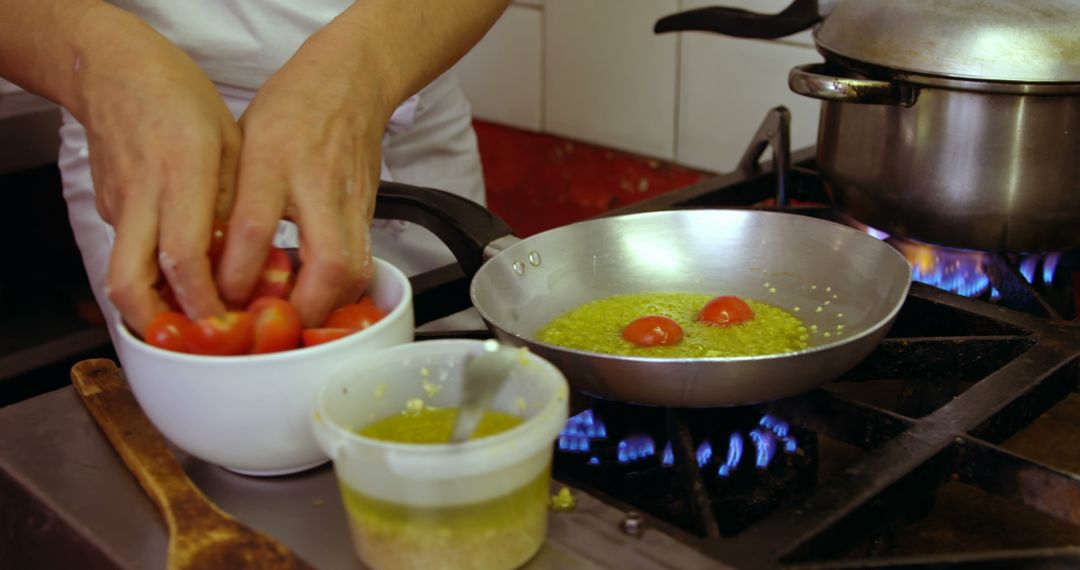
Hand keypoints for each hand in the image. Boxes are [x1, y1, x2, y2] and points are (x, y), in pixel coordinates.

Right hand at [75, 18, 241, 334]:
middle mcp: (145, 196)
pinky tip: (181, 284)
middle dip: (163, 323)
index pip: (185, 255)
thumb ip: (238, 200)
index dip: (204, 299)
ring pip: (121, 275)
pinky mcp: (108, 208)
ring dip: (151, 311)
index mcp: (183, 175)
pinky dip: (150, 277)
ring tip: (188, 328)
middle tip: (196, 344)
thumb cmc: (182, 101)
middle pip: (133, 281)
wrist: (118, 72)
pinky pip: (127, 253)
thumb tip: (257, 259)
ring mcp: (120, 205)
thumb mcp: (231, 142)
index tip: (228, 323)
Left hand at [216, 33, 389, 326]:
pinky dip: (342, 291)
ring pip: (354, 270)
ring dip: (328, 307)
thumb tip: (208, 254)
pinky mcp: (369, 212)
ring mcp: (350, 201)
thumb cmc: (291, 108)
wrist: (350, 82)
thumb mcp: (242, 143)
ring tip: (298, 326)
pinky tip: (321, 301)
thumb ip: (230, 196)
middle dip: (303, 309)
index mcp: (272, 161)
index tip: (221, 299)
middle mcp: (316, 185)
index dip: (236, 275)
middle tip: (275, 331)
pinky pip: (362, 263)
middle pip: (326, 264)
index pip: (253, 229)